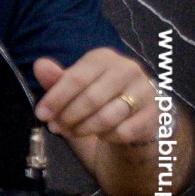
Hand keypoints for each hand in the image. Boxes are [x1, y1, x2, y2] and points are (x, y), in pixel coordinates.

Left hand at [34, 50, 155, 146]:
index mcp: (103, 58)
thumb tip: (40, 65)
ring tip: (72, 132)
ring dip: (84, 129)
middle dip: (68, 117)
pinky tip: (100, 135)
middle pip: (91, 99)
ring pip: (108, 117)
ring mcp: (145, 90)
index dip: (56, 98)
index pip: (76, 78)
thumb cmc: (96, 97)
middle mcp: (128, 69)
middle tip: (55, 128)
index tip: (42, 114)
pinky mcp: (154, 113)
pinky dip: (107, 137)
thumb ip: (57, 79)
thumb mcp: (74, 87)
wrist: (133, 114)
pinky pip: (124, 131)